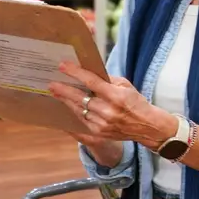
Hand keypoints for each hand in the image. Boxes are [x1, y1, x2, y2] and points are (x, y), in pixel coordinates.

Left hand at [48, 61, 176, 150]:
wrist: (146, 126)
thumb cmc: (136, 102)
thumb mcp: (126, 85)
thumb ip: (108, 80)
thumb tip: (89, 74)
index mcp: (116, 95)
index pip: (91, 82)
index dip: (76, 73)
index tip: (63, 66)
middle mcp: (108, 110)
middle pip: (81, 98)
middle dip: (64, 90)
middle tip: (52, 83)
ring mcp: (102, 123)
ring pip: (79, 110)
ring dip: (66, 101)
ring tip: (56, 92)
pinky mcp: (99, 132)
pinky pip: (82, 120)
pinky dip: (75, 111)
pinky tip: (68, 104)